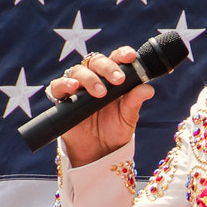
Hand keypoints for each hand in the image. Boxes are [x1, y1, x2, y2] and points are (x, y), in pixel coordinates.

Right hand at [47, 47, 154, 166]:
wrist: (98, 152)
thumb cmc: (115, 130)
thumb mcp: (128, 117)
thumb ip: (135, 101)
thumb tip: (148, 89)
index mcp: (113, 78)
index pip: (116, 59)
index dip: (123, 54)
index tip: (130, 57)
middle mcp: (94, 78)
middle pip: (96, 61)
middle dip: (107, 67)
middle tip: (118, 80)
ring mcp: (77, 88)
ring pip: (77, 71)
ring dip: (89, 78)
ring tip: (99, 92)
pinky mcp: (62, 100)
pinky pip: (58, 86)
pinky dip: (64, 84)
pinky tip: (73, 88)